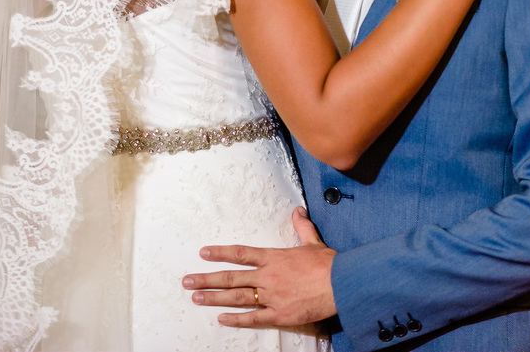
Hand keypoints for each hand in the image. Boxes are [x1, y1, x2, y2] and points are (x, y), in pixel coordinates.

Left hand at [183, 208, 337, 326]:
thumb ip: (301, 226)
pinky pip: (254, 318)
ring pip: (237, 297)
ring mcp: (272, 296)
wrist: (342, 283)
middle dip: (207, 279)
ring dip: (214, 298)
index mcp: (274, 257)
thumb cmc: (328, 263)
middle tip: (187, 281)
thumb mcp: (313, 241)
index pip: (241, 253)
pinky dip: (237, 319)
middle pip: (231, 277)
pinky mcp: (280, 314)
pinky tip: (221, 318)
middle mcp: (268, 276)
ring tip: (196, 298)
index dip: (220, 253)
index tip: (203, 253)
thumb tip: (297, 210)